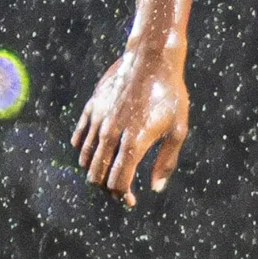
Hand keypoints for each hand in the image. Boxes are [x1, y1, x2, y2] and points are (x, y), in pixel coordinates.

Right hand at [73, 46, 189, 206]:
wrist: (152, 58)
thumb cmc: (171, 95)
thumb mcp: (178, 130)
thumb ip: (166, 162)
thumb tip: (155, 188)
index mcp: (134, 141)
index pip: (118, 181)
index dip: (123, 196)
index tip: (131, 200)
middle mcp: (112, 133)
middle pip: (97, 175)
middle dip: (108, 188)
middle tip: (121, 190)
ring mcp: (99, 120)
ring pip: (86, 159)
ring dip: (96, 171)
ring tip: (111, 172)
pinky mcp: (92, 107)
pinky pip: (80, 138)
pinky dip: (85, 151)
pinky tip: (97, 154)